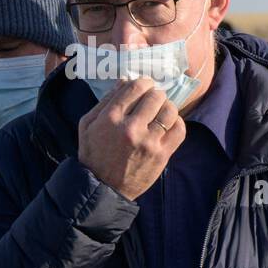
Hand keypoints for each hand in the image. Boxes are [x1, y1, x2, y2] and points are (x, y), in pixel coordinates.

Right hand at [77, 77, 185, 200]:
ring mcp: (148, 142)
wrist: (103, 186)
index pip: (135, 88)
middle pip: (155, 97)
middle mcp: (130, 128)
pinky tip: (170, 123)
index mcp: (110, 118)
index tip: (146, 85)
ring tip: (162, 110)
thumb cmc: (93, 153)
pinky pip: (179, 130)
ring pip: (170, 111)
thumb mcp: (88, 124)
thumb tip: (125, 81)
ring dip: (168, 106)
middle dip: (156, 94)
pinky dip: (177, 122)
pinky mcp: (161, 154)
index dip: (144, 82)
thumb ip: (106, 101)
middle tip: (154, 99)